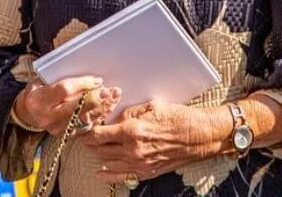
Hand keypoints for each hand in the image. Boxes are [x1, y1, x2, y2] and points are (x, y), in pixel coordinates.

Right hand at [13, 75, 121, 135]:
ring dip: (102, 108)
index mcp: (39, 100)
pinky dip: (99, 116)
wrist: (29, 111)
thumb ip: (62, 76)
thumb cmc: (39, 89)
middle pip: (76, 108)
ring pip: (84, 119)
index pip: (64, 90)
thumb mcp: (43, 78)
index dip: (83, 84)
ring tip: (114, 96)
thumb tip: (88, 76)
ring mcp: (57, 129)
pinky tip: (109, 107)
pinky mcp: (66, 135)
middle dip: (95, 99)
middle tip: (109, 91)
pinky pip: (87, 127)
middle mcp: (47, 118)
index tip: (97, 79)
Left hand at [82, 100, 227, 181]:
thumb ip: (130, 112)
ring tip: (93, 148)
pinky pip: (122, 176)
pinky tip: (101, 171)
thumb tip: (116, 116)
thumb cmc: (178, 118)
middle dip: (91, 142)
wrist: (198, 136)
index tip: (83, 127)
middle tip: (85, 136)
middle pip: (101, 149)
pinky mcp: (146, 172)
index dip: (88, 131)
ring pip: (108, 162)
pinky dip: (109, 173)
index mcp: (132, 130)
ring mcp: (139, 163)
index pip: (99, 134)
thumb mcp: (151, 106)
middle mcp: (133, 150)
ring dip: (99, 155)